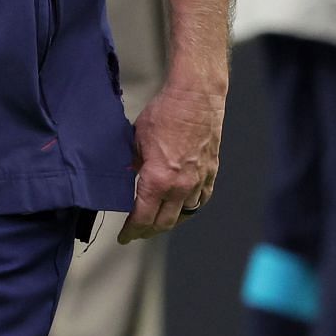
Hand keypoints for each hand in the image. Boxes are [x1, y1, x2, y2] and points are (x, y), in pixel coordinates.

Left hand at [119, 83, 223, 242]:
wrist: (196, 99)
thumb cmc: (164, 114)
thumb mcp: (136, 139)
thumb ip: (132, 163)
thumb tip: (127, 174)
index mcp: (157, 180)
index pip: (143, 217)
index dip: (132, 231)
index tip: (124, 237)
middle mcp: (181, 186)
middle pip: (164, 222)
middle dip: (148, 231)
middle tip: (137, 233)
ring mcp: (199, 181)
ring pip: (184, 213)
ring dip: (170, 220)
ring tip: (157, 220)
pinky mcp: (212, 173)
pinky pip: (201, 199)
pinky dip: (190, 207)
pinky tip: (183, 206)